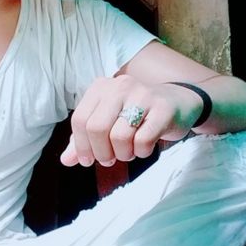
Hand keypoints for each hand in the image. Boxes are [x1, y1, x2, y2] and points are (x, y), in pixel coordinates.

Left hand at [60, 75, 200, 167]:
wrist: (179, 103)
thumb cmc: (138, 115)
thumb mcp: (109, 123)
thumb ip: (86, 139)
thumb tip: (65, 160)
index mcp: (101, 87)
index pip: (80, 120)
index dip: (81, 146)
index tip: (88, 160)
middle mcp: (120, 86)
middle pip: (97, 129)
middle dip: (101, 152)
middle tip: (111, 159)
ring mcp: (142, 95)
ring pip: (119, 137)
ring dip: (123, 154)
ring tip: (129, 152)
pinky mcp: (162, 109)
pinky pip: (142, 141)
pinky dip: (141, 152)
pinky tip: (144, 148)